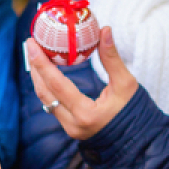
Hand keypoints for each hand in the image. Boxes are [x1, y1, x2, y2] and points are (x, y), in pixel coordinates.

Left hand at [25, 25, 138, 140]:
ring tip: (36, 56)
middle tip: (31, 45)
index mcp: (86, 114)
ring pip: (46, 101)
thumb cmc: (134, 111)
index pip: (56, 85)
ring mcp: (70, 129)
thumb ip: (112, 58)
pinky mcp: (70, 128)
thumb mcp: (126, 84)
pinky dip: (48, 88)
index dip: (42, 63)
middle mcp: (73, 124)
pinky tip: (47, 73)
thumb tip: (105, 29)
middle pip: (45, 93)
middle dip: (36, 68)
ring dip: (39, 78)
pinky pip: (53, 105)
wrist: (137, 139)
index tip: (32, 44)